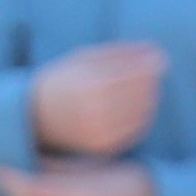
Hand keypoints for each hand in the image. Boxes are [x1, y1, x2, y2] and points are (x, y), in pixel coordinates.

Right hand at [29, 40, 163, 157]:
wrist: (36, 115)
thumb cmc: (64, 80)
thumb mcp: (84, 58)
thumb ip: (119, 52)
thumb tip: (155, 49)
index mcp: (89, 83)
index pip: (134, 72)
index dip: (151, 63)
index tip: (159, 56)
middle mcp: (96, 109)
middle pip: (141, 92)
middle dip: (152, 79)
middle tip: (152, 70)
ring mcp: (101, 131)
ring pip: (142, 111)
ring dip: (150, 96)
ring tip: (142, 86)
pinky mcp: (105, 146)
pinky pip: (137, 129)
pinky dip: (143, 115)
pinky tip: (135, 105)